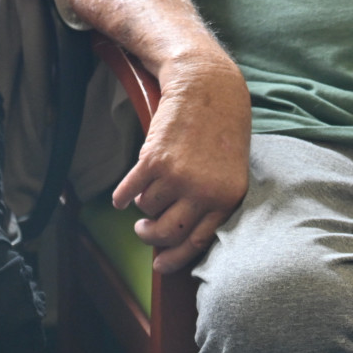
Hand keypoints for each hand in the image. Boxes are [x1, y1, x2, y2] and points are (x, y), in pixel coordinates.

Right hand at [113, 57, 251, 272]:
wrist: (207, 86)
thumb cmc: (222, 128)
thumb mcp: (232, 170)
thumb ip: (214, 200)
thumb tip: (187, 234)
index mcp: (227, 198)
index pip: (198, 241)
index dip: (176, 258)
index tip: (161, 266)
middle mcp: (203, 192)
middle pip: (168, 232)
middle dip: (152, 236)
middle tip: (144, 233)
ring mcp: (177, 176)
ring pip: (148, 209)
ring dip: (142, 205)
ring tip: (146, 194)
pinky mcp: (153, 160)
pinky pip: (131, 190)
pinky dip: (122, 195)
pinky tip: (120, 197)